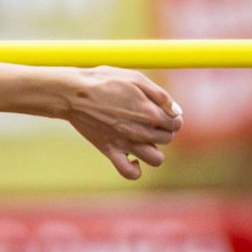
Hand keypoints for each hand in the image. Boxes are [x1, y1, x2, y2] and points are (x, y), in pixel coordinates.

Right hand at [60, 66, 182, 179]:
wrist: (73, 93)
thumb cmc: (104, 81)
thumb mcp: (136, 78)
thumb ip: (160, 95)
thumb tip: (177, 112)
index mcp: (150, 113)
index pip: (175, 123)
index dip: (172, 116)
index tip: (162, 111)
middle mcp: (141, 131)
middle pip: (167, 139)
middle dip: (163, 130)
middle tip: (148, 120)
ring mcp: (126, 143)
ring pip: (156, 159)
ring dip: (154, 150)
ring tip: (144, 138)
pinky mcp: (110, 151)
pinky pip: (129, 172)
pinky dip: (135, 169)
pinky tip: (133, 158)